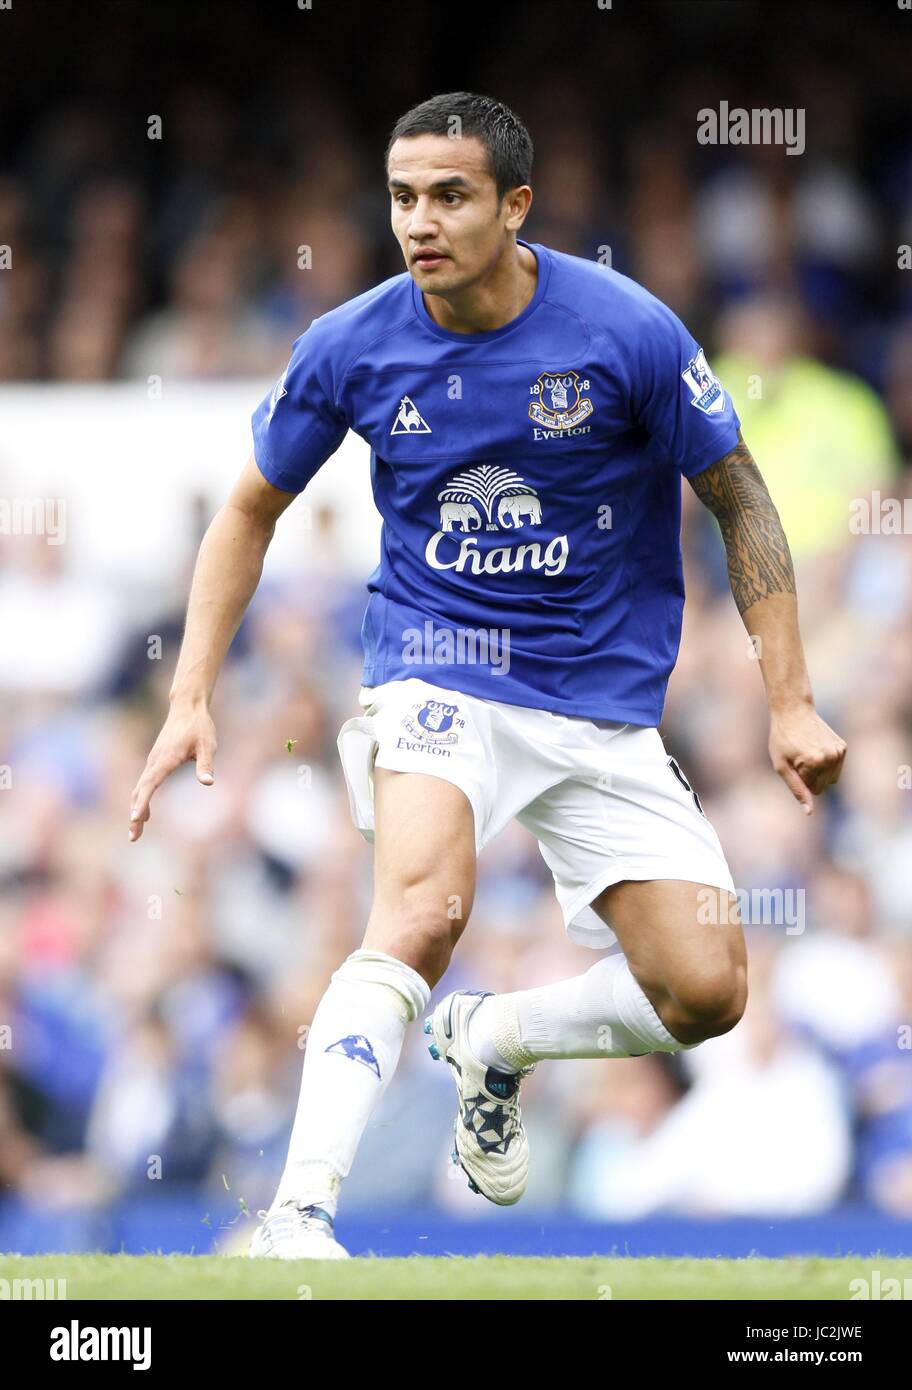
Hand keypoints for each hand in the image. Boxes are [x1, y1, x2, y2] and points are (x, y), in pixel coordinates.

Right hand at [129, 702, 216, 840]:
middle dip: (135, 815)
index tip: (136, 818)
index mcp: (165, 759)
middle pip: (139, 791)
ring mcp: (152, 761)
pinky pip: (144, 784)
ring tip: (136, 831)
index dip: (143, 802)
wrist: (187, 708)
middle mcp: (154, 762)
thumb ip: (206, 764)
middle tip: (133, 837)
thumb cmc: (199, 727)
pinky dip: (141, 799)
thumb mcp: (208, 745)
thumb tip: (208, 783)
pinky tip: (144, 813)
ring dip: (136, 809)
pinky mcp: (155, 761)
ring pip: (139, 789)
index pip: (150, 784)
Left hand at [769, 703, 845, 814]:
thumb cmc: (782, 739)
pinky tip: (816, 748)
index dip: (800, 780)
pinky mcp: (843, 747)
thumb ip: (797, 790)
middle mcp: (831, 758)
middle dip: (810, 777)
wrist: (793, 712)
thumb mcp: (781, 766)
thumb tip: (809, 812)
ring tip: (807, 753)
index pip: (812, 791)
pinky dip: (827, 763)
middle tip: (799, 757)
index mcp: (815, 763)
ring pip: (831, 779)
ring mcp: (839, 752)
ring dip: (820, 772)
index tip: (793, 763)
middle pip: (823, 786)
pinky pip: (836, 768)